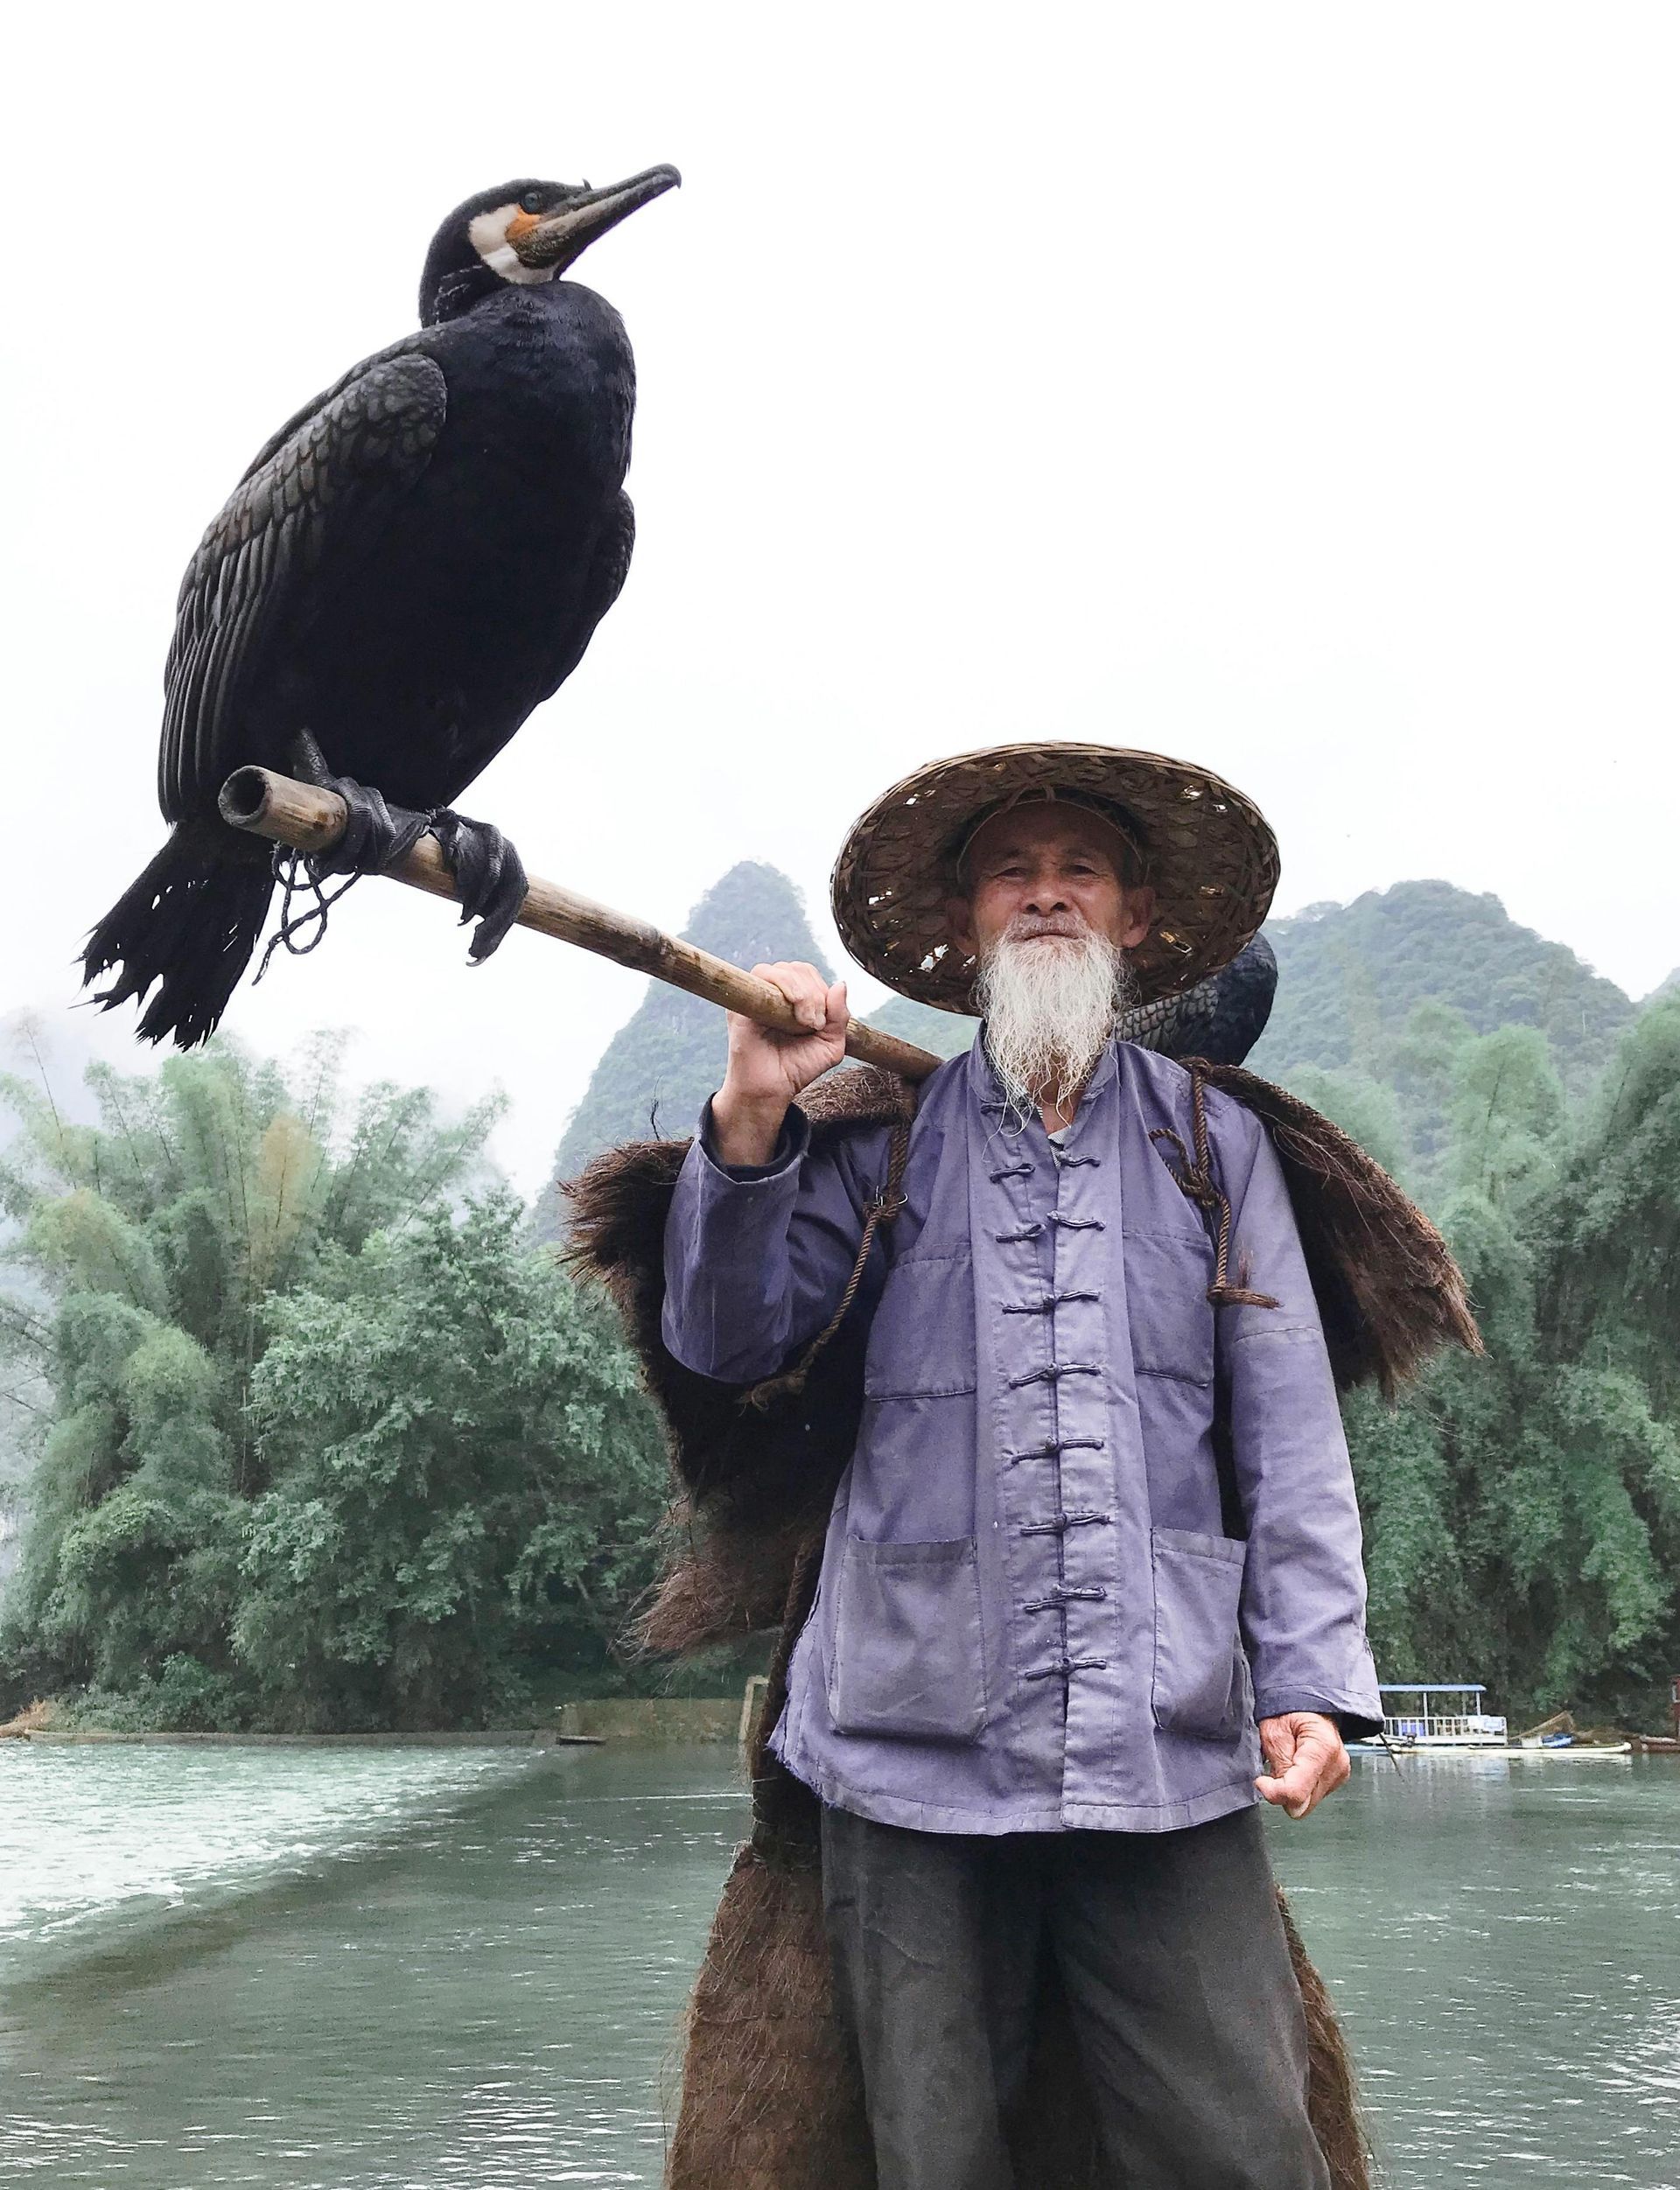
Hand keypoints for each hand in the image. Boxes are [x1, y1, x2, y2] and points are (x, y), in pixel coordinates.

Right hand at [712, 963, 848, 1164]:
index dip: (821, 990)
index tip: (822, 1023)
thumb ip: (840, 1016)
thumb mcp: (831, 1044)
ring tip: (805, 1020)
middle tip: (814, 1023)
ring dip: (801, 991)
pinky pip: (760, 975)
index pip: (808, 975)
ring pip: (781, 970)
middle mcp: (773, 995)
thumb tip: (841, 984)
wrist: (771, 1090)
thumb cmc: (797, 1069)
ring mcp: (756, 997)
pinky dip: (783, 985)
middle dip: (814, 993)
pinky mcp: (741, 1003)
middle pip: (797, 969)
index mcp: (793, 1000)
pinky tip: (792, 1010)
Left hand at [1255, 1712, 1348, 1819]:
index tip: (1261, 1780)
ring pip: (1309, 1803)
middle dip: (1284, 1791)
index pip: (1297, 1793)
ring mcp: (1340, 1773)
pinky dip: (1302, 1785)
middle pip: (1304, 1804)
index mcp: (1322, 1749)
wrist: (1306, 1702)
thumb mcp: (1274, 1733)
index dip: (1273, 1792)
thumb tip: (1283, 1798)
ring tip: (1289, 1761)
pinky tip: (1298, 1766)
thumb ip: (1280, 1767)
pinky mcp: (1338, 1778)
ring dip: (1293, 1788)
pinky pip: (1314, 1795)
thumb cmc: (1289, 1710)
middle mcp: (1337, 1765)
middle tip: (1276, 1765)